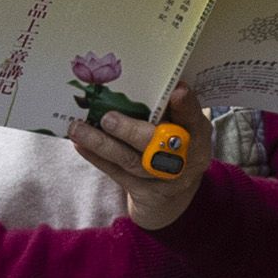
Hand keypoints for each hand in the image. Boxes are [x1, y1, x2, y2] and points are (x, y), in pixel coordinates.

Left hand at [60, 103, 207, 232]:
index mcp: (199, 136)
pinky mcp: (145, 194)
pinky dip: (98, 159)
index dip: (186, 107)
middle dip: (132, 132)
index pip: (195, 119)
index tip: (176, 91)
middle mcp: (187, 161)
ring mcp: (166, 181)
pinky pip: (118, 174)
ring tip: (79, 129)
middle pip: (160, 146)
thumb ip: (170, 110)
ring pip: (132, 162)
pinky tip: (80, 145)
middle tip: (108, 118)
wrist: (174, 196)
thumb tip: (139, 81)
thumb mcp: (183, 129)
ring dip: (103, 144)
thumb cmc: (175, 147)